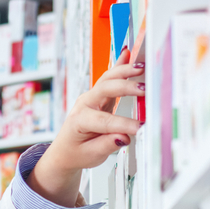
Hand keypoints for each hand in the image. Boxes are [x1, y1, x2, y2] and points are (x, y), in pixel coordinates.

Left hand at [29, 49, 144, 206]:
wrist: (66, 150)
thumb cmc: (76, 152)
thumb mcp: (91, 155)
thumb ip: (107, 145)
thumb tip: (124, 136)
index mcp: (79, 120)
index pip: (104, 120)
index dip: (123, 124)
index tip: (139, 128)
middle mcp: (84, 104)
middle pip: (105, 89)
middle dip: (125, 87)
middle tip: (143, 90)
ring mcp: (91, 97)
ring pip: (107, 79)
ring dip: (125, 71)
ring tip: (141, 68)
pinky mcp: (98, 95)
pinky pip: (109, 77)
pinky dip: (119, 65)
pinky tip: (127, 53)